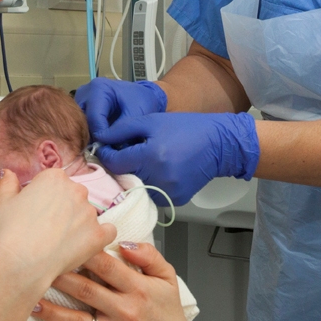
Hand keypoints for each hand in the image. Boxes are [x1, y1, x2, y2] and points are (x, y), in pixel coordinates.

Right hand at [0, 168, 116, 289]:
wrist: (23, 261)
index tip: (36, 212)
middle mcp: (77, 189)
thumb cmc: (11, 231)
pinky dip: (101, 236)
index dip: (43, 198)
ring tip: (60, 242)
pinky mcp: (99, 234)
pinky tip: (88, 243)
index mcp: (55, 177)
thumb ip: (8, 183)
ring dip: (78, 223)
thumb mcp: (3, 203)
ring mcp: (90, 211)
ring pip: (87, 214)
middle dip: (63, 209)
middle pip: (72, 195)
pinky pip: (108, 231)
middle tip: (47, 227)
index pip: (53, 182)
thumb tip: (8, 172)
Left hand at [31, 243, 193, 320]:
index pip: (108, 267)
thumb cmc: (167, 309)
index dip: (85, 254)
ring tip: (31, 300)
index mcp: (137, 288)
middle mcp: (125, 310)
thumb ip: (148, 255)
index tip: (65, 242)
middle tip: (37, 266)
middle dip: (61, 277)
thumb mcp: (167, 276)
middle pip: (87, 291)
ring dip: (53, 311)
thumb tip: (124, 243)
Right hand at [75, 78, 166, 139]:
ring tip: (103, 146)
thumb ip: (122, 129)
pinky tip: (101, 142)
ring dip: (89, 137)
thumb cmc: (141, 102)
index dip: (101, 136)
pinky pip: (80, 125)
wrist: (142, 97)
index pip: (93, 118)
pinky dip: (89, 135)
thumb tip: (107, 147)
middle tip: (105, 150)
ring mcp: (81, 100)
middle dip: (93, 137)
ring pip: (79, 124)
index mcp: (98, 88)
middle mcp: (85, 92)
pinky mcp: (81, 108)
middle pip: (82, 121)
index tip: (111, 148)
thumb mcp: (136, 114)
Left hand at [96, 111, 257, 205]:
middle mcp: (158, 178)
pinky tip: (161, 171)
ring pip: (138, 188)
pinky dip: (152, 184)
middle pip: (125, 177)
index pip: (115, 163)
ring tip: (147, 161)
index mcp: (151, 156)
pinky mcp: (176, 200)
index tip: (108, 148)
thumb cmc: (186, 127)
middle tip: (127, 154)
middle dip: (122, 166)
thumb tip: (101, 139)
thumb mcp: (152, 121)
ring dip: (136, 177)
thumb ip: (123, 129)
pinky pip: (154, 194)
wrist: (219, 144)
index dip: (107, 154)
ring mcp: (168, 192)